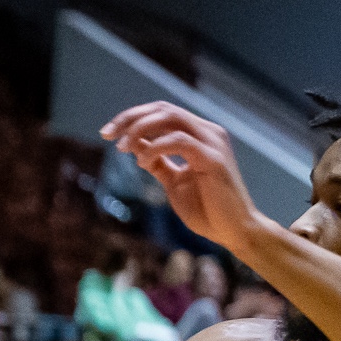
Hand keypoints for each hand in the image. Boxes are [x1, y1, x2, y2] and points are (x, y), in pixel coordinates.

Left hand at [100, 102, 265, 254]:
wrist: (234, 231)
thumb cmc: (206, 209)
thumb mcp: (173, 180)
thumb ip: (156, 161)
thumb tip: (132, 143)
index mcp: (199, 135)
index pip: (163, 112)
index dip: (133, 117)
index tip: (107, 133)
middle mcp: (208, 132)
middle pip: (163, 109)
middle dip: (130, 118)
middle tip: (107, 135)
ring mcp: (213, 142)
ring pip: (171, 118)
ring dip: (140, 129)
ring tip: (121, 148)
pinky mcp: (214, 158)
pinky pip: (179, 141)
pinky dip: (156, 148)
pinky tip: (143, 162)